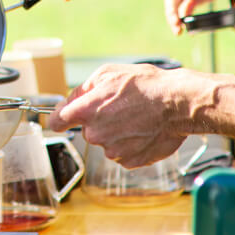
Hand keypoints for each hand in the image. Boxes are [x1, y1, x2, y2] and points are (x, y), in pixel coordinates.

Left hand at [47, 63, 192, 167]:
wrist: (177, 104)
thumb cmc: (146, 85)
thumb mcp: (108, 73)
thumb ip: (82, 89)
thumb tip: (70, 101)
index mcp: (86, 111)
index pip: (57, 121)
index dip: (60, 118)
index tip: (62, 119)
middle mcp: (96, 134)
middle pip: (88, 131)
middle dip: (99, 121)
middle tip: (121, 108)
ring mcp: (113, 150)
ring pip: (107, 142)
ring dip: (116, 133)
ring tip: (136, 118)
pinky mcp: (130, 161)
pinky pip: (123, 153)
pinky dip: (130, 144)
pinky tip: (143, 130)